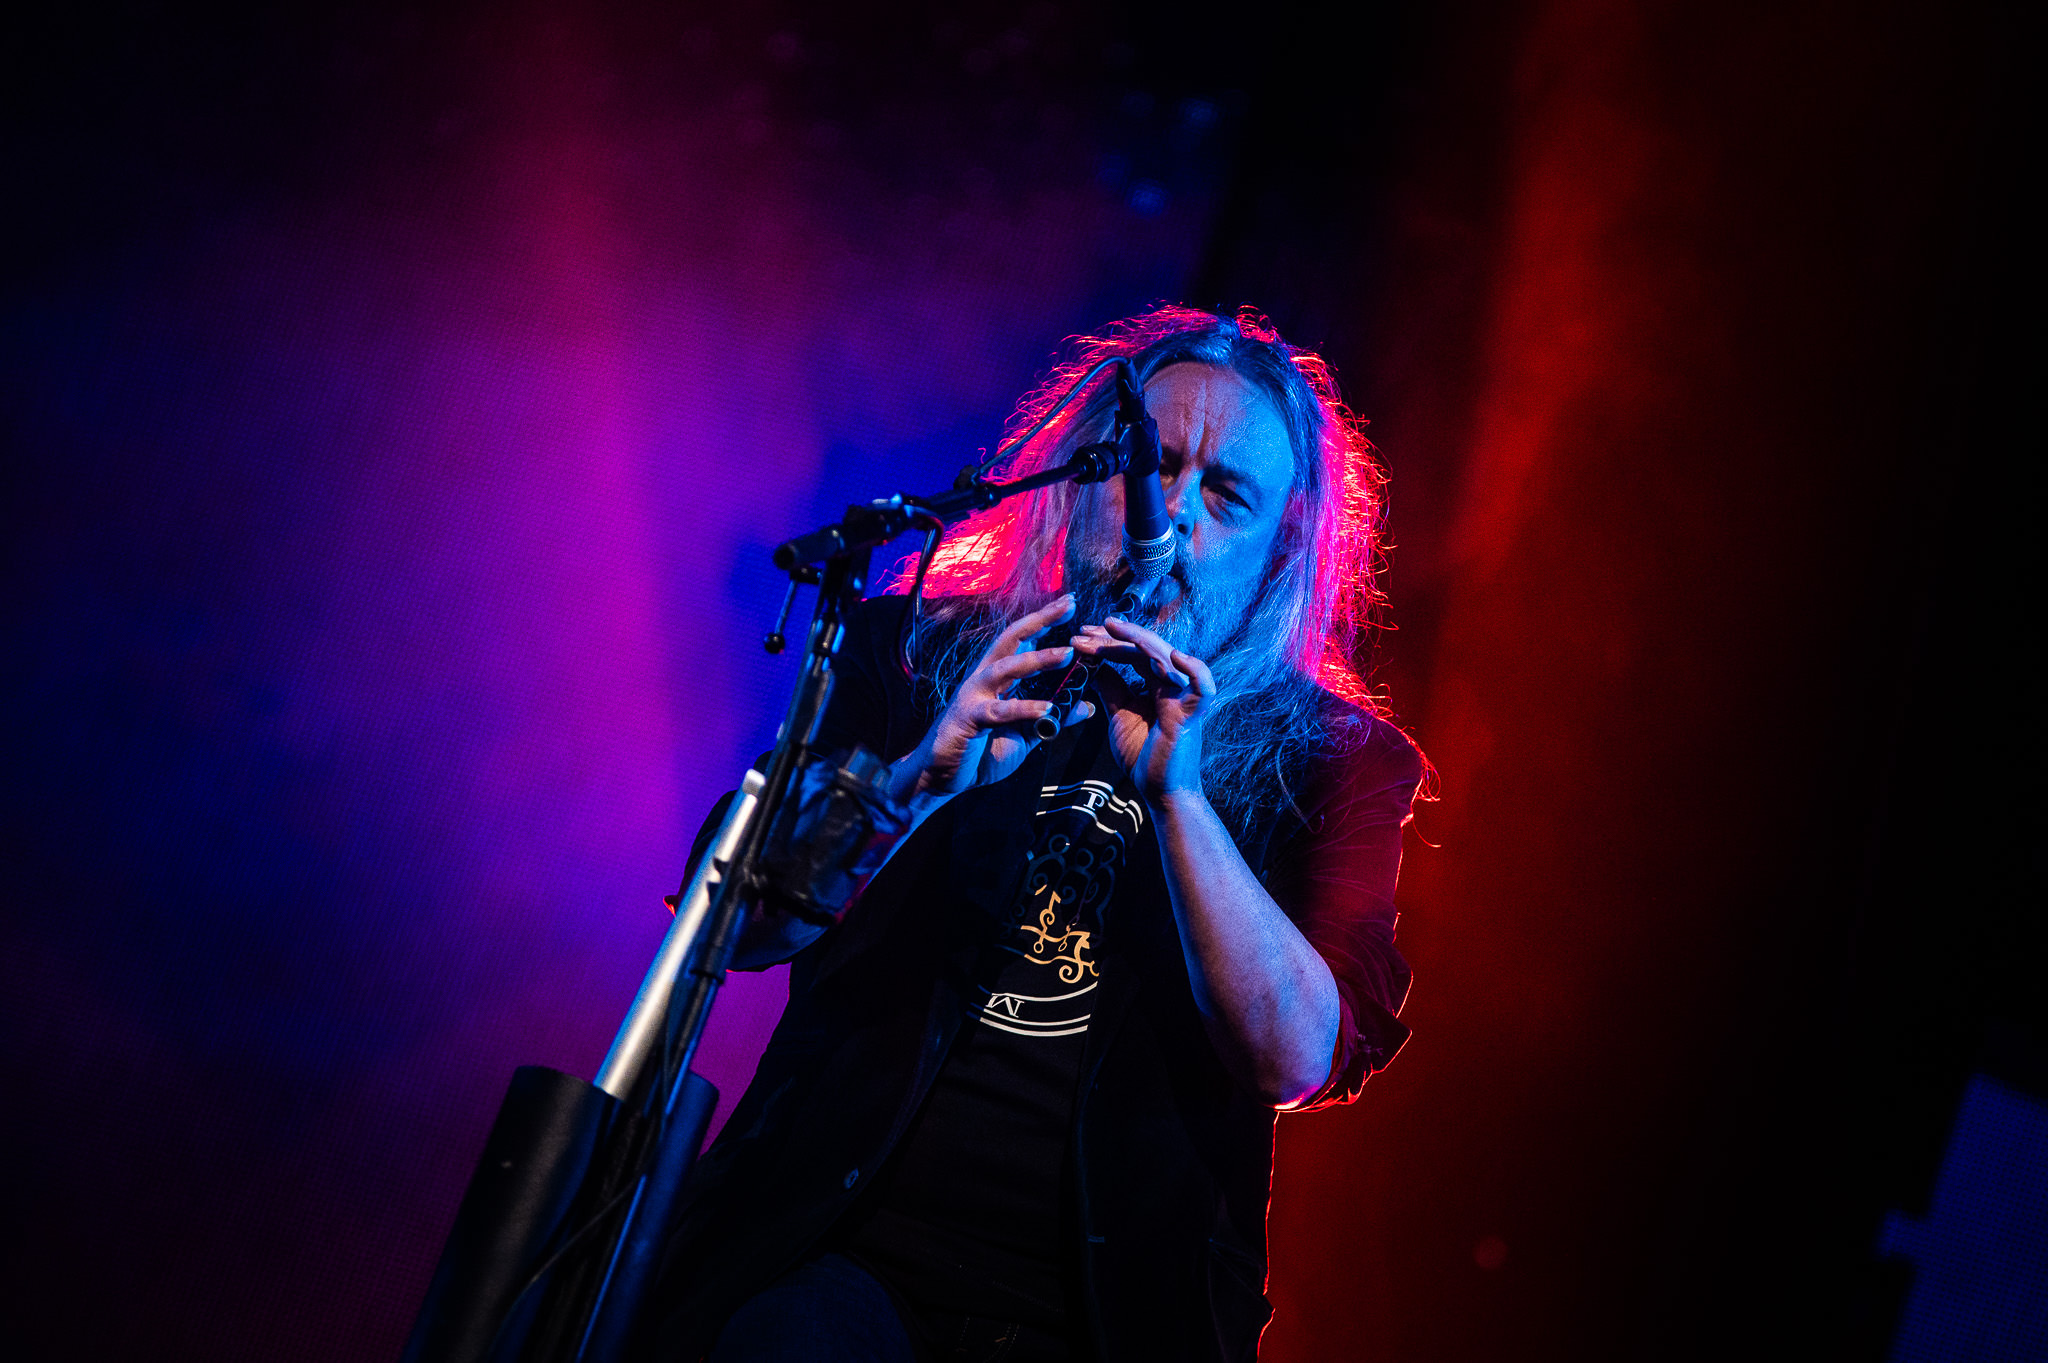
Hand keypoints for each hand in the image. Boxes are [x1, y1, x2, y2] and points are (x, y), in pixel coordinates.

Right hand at [888, 594, 1096, 801]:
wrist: (939, 776)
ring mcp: (974, 695)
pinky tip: (1048, 709)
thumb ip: (1052, 718)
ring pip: (1006, 669)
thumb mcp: (1024, 734)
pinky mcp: (968, 718)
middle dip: (1041, 620)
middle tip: (1069, 604)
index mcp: (996, 678)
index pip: (1022, 641)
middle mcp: (983, 678)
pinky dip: (1024, 709)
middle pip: (1013, 640)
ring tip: (1066, 653)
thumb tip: (1086, 706)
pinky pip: (999, 711)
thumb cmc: (979, 751)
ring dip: (1037, 660)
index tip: (1070, 602)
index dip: (1045, 620)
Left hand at [1072, 615, 1214, 804]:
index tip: (1080, 637)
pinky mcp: (1192, 714)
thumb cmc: (1143, 755)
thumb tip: (1093, 664)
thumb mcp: (1119, 715)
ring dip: (1135, 641)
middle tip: (1084, 632)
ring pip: (1166, 657)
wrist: (1159, 791)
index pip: (1134, 652)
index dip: (1109, 641)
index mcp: (1157, 684)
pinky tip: (1174, 655)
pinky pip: (1202, 686)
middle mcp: (1173, 685)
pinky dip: (1193, 669)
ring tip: (1108, 630)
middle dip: (1114, 637)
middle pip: (1147, 648)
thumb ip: (1111, 689)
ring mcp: (1184, 697)